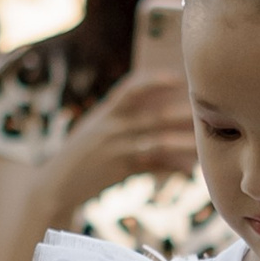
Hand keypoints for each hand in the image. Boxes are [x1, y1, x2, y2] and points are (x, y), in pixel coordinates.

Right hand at [57, 69, 199, 205]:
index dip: (153, 80)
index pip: (130, 88)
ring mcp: (115, 148)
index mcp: (105, 112)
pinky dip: (171, 167)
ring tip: (201, 144)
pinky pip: (152, 167)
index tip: (176, 77)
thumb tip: (154, 108)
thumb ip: (119, 116)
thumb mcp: (95, 128)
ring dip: (182, 143)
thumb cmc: (82, 153)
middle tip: (202, 112)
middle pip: (153, 116)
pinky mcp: (119, 170)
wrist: (57, 183)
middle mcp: (110, 127)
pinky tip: (189, 169)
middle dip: (180, 114)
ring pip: (157, 143)